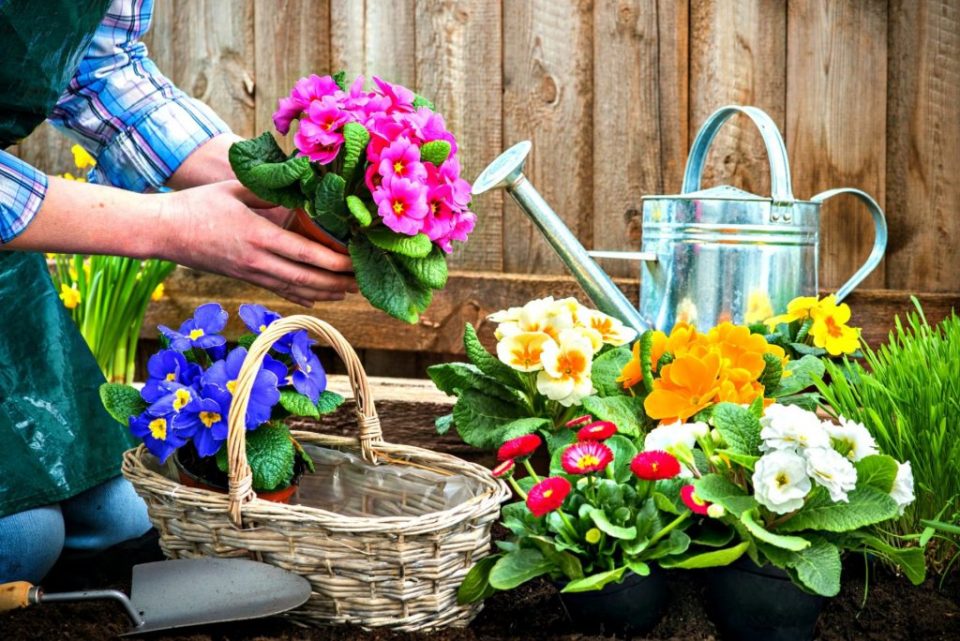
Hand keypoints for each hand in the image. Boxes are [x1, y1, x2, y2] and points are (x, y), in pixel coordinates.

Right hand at [157, 181, 355, 306]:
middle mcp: (256, 260)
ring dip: (326, 293)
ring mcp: (250, 273)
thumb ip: (271, 193)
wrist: (164, 231)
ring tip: (350, 291)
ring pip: (295, 289)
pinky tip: (320, 299)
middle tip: (362, 280)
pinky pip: (280, 291)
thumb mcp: (236, 189)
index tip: (355, 260)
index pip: (304, 254)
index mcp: (257, 235)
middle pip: (306, 279)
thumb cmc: (198, 205)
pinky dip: (303, 296)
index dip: (333, 261)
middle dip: (338, 282)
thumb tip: (305, 192)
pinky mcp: (245, 279)